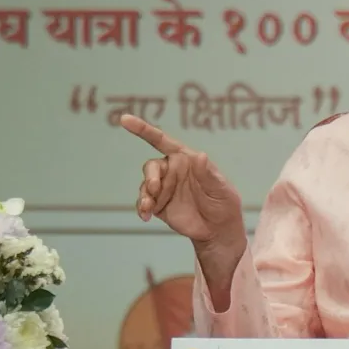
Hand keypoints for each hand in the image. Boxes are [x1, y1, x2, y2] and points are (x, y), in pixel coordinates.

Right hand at [120, 114, 243, 246]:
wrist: (218, 229)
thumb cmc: (223, 202)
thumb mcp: (220, 187)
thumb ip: (207, 174)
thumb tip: (200, 155)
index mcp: (186, 159)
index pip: (163, 141)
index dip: (143, 129)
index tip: (125, 120)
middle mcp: (172, 170)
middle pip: (151, 166)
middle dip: (150, 176)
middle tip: (154, 188)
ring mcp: (164, 188)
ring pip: (145, 185)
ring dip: (144, 195)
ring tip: (149, 207)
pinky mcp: (158, 205)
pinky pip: (144, 202)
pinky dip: (141, 208)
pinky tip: (145, 216)